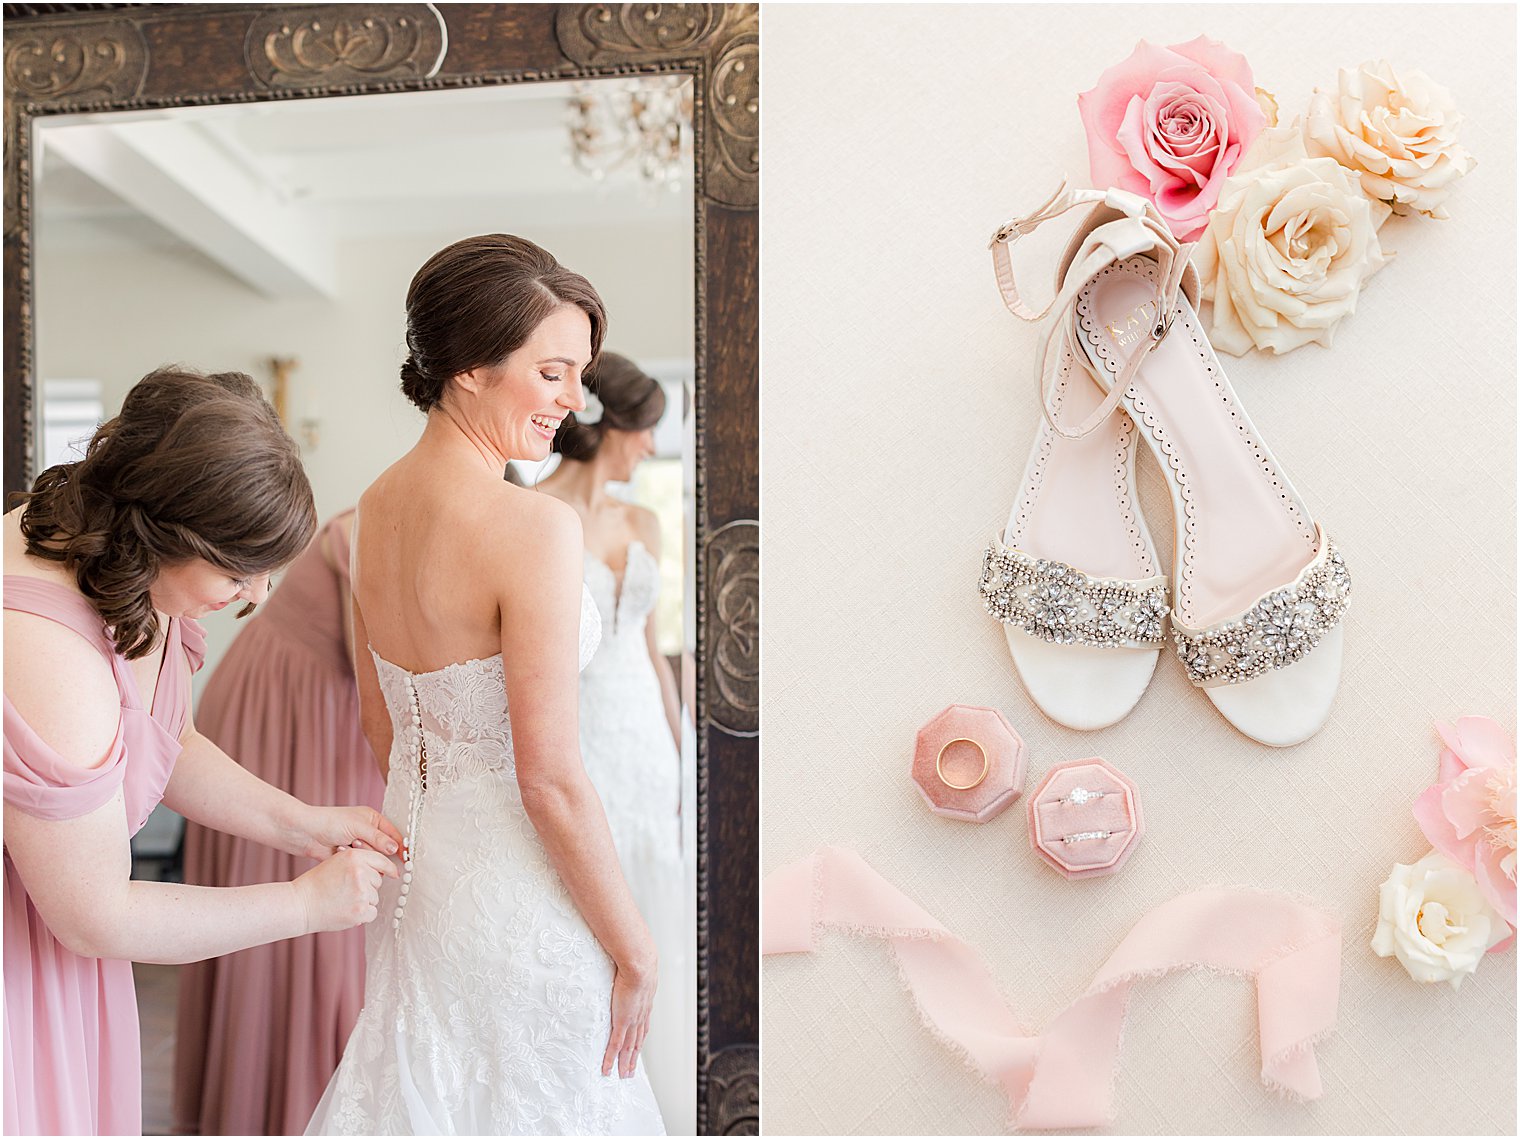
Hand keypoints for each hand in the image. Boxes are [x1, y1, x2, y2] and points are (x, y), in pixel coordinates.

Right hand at [292, 847, 397, 932]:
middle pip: (378, 880)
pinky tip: (346, 910)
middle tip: (346, 890)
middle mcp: (360, 872)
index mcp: (354, 857)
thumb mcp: (337, 862)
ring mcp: (361, 892)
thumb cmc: (316, 884)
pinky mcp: (361, 911)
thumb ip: (359, 862)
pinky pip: (372, 912)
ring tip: (343, 900)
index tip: (394, 873)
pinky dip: (363, 914)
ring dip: (364, 901)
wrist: (301, 905)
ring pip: (375, 897)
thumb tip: (383, 870)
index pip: (381, 860)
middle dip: (367, 886)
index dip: (389, 868)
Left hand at [297, 804, 405, 861]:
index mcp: (373, 819)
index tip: (405, 857)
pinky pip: (360, 863)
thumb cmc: (328, 822)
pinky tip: (339, 851)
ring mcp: (359, 844)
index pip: (393, 833)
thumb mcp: (356, 827)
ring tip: (346, 845)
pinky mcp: (350, 856)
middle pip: (384, 848)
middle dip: (372, 848)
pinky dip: (352, 859)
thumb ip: (377, 838)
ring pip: (372, 857)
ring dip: (361, 853)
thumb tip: (395, 848)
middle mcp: (368, 831)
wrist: (304, 833)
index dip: (400, 845)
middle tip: (358, 843)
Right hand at [602, 954, 656, 1078]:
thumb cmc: (638, 962)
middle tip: (630, 1072)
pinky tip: (606, 1069)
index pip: (642, 1027)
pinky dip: (611, 1059)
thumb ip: (633, 974)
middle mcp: (640, 1016)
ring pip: (628, 1048)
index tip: (636, 1049)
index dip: (639, 1040)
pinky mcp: (622, 1022)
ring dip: (625, 1063)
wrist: (640, 965)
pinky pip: (615, 1046)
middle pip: (637, 1042)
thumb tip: (628, 967)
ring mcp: (631, 1021)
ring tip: (622, 1075)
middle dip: (633, 1057)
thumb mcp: (638, 971)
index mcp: (644, 1005)